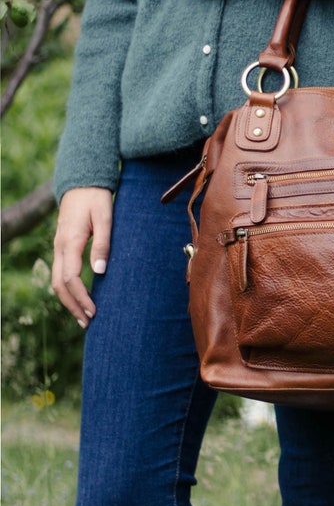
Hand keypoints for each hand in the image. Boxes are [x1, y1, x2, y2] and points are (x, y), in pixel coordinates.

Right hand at [52, 187, 112, 327]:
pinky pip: (60, 272)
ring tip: (83, 316)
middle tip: (88, 323)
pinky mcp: (62, 245)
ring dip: (68, 300)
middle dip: (72, 306)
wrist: (82, 182)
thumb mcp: (105, 217)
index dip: (81, 297)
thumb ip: (103, 243)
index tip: (94, 311)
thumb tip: (99, 271)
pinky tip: (79, 297)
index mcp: (70, 241)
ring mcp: (58, 246)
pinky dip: (67, 289)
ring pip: (56, 280)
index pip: (71, 278)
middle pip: (59, 285)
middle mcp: (60, 246)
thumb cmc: (96, 198)